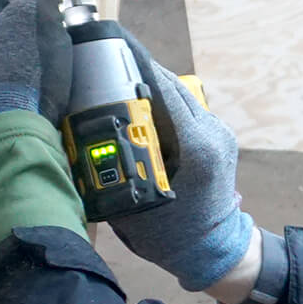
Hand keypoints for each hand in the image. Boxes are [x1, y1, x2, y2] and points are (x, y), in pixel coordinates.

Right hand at [110, 49, 253, 290]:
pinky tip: (142, 111)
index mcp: (196, 145)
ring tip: (120, 85)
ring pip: (182, 97)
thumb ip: (116, 165)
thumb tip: (82, 136)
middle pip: (174, 87)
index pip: (165, 89)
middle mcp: (213, 132)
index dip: (137, 67)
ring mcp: (220, 133)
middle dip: (141, 75)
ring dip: (154, 91)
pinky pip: (189, 112)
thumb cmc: (172, 235)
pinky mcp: (220, 138)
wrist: (214, 251)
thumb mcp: (135, 200)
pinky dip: (165, 107)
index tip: (111, 52)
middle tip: (107, 66)